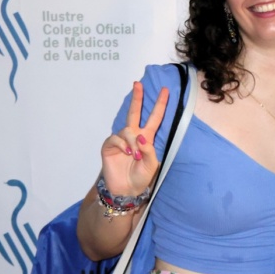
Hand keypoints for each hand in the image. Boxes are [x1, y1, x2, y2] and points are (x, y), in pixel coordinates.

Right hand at [99, 82, 168, 196]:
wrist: (127, 189)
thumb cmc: (141, 177)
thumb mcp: (152, 164)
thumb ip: (149, 150)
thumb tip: (140, 136)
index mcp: (147, 138)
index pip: (154, 118)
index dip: (160, 105)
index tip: (165, 91)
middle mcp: (133, 135)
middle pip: (135, 112)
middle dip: (137, 98)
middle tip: (138, 84)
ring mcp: (120, 140)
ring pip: (127, 130)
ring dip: (132, 141)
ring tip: (135, 155)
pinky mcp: (110, 146)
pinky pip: (116, 138)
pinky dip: (123, 144)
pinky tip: (126, 153)